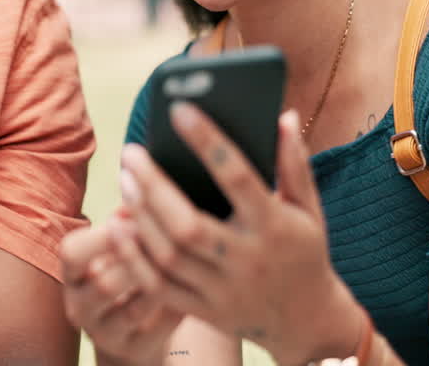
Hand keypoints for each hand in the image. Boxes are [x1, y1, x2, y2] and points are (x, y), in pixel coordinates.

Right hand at [60, 212, 184, 364]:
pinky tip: (189, 287)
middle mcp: (80, 307)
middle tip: (163, 241)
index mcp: (72, 275)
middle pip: (103, 282)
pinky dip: (175, 306)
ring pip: (132, 310)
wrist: (132, 329)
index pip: (71, 252)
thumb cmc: (125, 271)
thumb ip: (125, 222)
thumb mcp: (118, 247)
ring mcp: (104, 333)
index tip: (132, 221)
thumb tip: (136, 196)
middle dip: (138, 259)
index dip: (102, 235)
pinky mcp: (132, 350)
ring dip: (159, 283)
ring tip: (179, 263)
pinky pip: (158, 330)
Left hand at [113, 103, 364, 363]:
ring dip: (140, 216)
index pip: (238, 177)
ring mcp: (223, 290)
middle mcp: (247, 260)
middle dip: (154, 186)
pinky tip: (119, 226)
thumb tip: (283, 115)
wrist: (306, 320)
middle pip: (188, 224)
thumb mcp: (309, 208)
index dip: (208, 141)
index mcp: (275, 226)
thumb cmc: (303, 250)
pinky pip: (158, 286)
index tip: (179, 109)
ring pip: (169, 255)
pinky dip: (134, 257)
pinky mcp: (204, 311)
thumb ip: (294, 163)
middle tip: (131, 154)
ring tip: (125, 181)